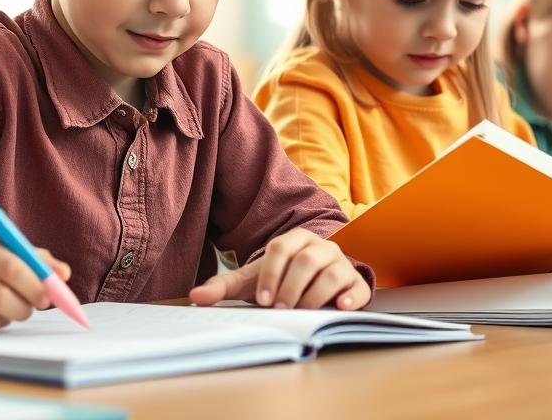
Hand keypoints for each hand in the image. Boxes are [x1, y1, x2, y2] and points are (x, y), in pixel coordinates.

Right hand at [0, 229, 71, 333]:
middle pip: (1, 296)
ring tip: (6, 306)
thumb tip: (64, 274)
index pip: (11, 266)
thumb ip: (34, 258)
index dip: (35, 284)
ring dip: (8, 316)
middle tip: (33, 307)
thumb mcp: (0, 249)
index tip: (49, 295)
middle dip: (25, 306)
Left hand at [188, 228, 370, 310]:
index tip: (264, 300)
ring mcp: (341, 264)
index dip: (271, 273)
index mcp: (295, 239)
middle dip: (292, 286)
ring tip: (301, 312)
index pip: (281, 248)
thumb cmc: (282, 278)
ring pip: (331, 273)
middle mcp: (321, 247)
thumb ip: (224, 286)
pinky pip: (357, 287)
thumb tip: (194, 298)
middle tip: (280, 309)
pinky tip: (337, 308)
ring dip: (315, 295)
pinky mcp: (356, 283)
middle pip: (307, 260)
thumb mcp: (254, 279)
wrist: (317, 278)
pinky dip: (349, 298)